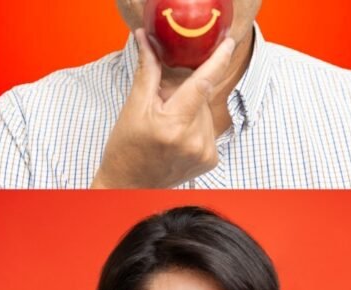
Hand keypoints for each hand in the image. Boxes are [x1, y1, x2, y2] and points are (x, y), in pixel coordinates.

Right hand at [91, 29, 235, 188]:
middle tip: (162, 111)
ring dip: (191, 112)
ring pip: (206, 113)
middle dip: (185, 96)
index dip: (217, 60)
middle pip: (201, 98)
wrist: (126, 188)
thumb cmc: (125, 151)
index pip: (202, 84)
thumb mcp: (132, 109)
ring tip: (167, 130)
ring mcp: (204, 153)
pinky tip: (177, 141)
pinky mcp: (210, 160)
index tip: (226, 44)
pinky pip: (209, 130)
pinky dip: (195, 128)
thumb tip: (147, 41)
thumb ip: (148, 73)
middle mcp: (193, 141)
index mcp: (172, 125)